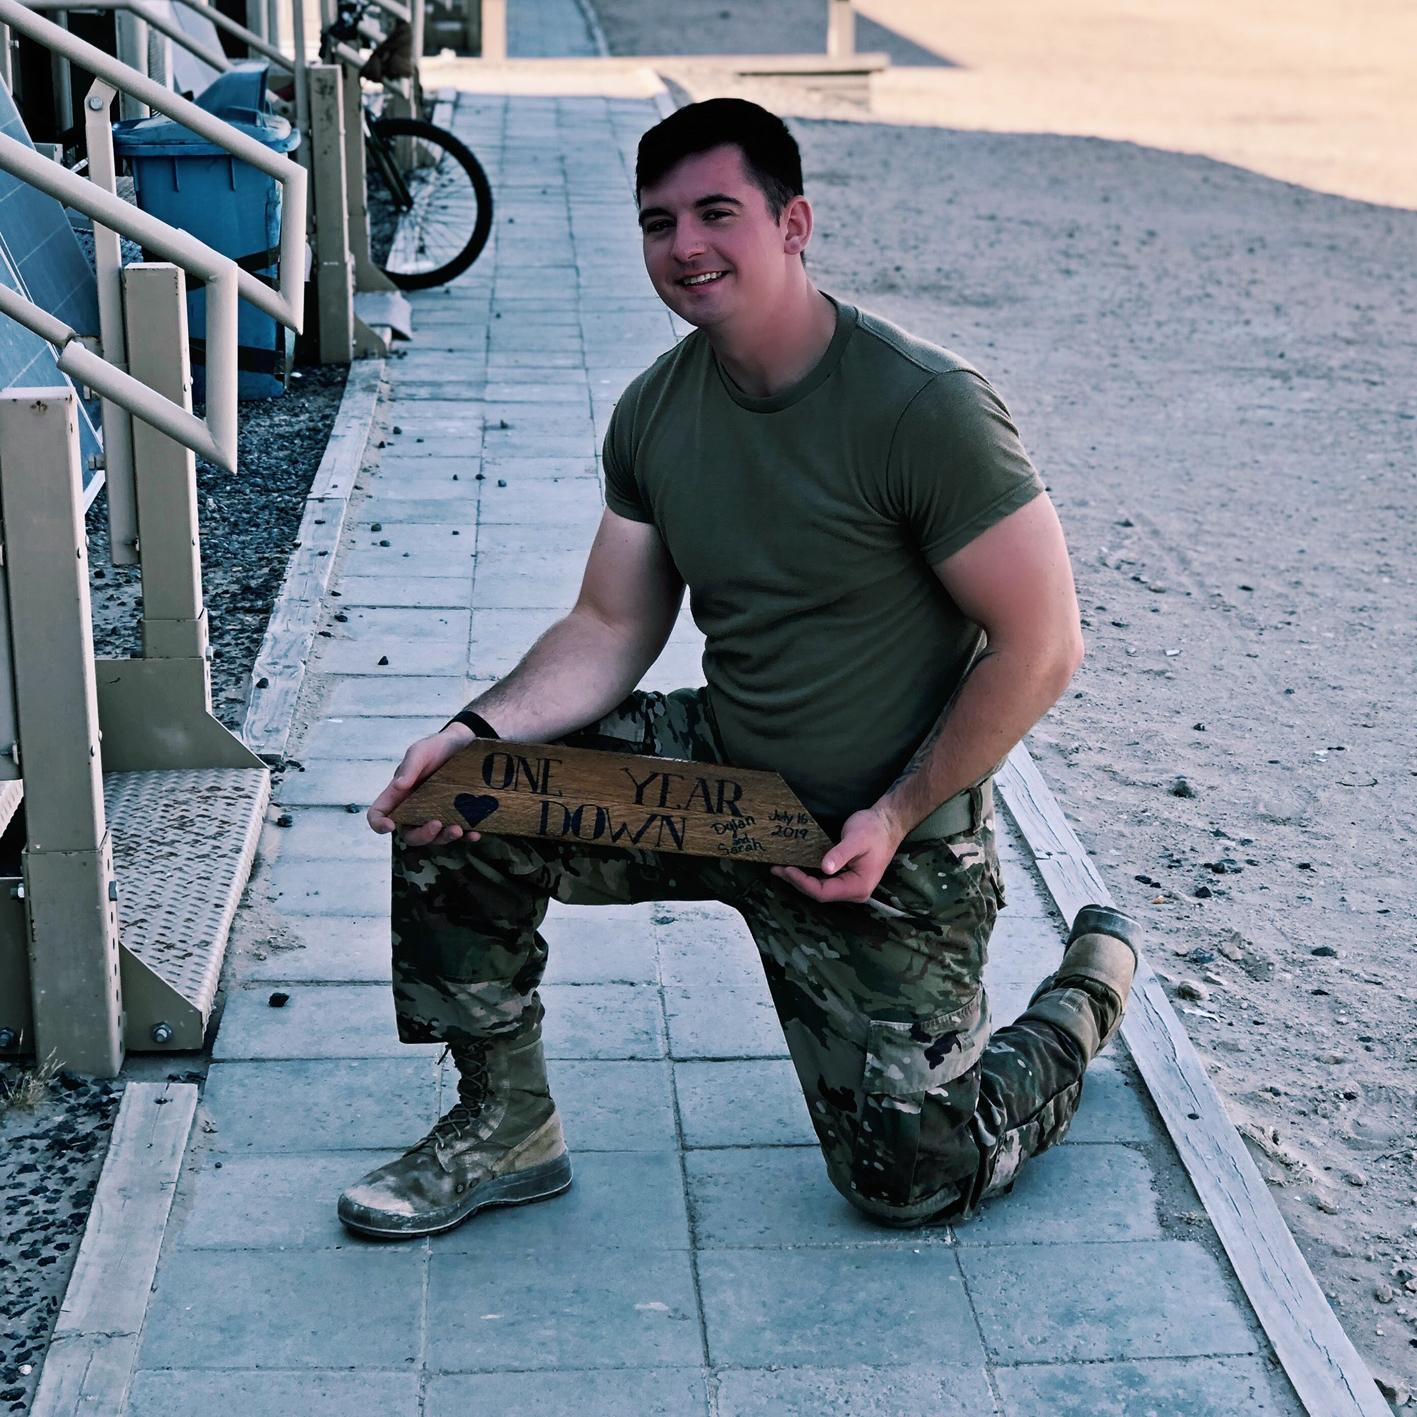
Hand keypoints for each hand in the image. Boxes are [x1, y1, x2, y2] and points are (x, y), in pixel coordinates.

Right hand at [367, 725, 476, 846]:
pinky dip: (467, 836)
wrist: (466, 743)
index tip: (389, 826)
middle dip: (422, 835)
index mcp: (400, 794)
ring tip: (459, 830)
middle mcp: (415, 808)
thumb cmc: (436, 747)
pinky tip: (475, 834)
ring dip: (445, 838)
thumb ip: (410, 767)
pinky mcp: (457, 815)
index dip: (379, 824)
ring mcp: (437, 813)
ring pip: (435, 837)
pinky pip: (461, 832)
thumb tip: (399, 785)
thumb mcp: (421, 751)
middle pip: (410, 833)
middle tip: (436, 825)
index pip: (380, 813)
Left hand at [770, 807, 904, 903]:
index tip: (786, 869)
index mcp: (859, 886)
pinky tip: (797, 868)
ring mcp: (851, 887)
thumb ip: (840, 854)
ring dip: (801, 880)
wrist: (888, 823)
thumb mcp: (856, 839)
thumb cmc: (873, 830)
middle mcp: (855, 892)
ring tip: (781, 869)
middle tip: (777, 869)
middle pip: (820, 893)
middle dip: (798, 882)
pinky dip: (809, 876)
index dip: (803, 883)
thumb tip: (825, 868)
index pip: (824, 892)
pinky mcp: (847, 879)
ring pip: (821, 889)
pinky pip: (825, 883)